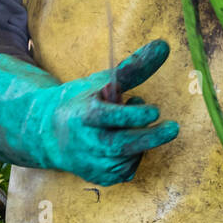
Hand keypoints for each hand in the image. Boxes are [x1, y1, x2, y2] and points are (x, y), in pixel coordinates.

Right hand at [0, 40, 178, 185]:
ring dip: (140, 141)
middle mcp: (85, 142)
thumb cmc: (83, 101)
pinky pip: (127, 170)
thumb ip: (135, 66)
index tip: (154, 110)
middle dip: (150, 137)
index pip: (109, 118)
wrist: (48, 133)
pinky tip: (125, 142)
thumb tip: (164, 45)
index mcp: (83, 115)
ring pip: (128, 157)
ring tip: (132, 123)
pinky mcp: (98, 177)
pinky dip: (134, 155)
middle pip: (122, 145)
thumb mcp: (104, 82)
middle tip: (173, 128)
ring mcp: (91, 163)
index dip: (132, 115)